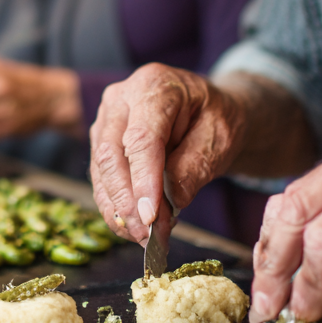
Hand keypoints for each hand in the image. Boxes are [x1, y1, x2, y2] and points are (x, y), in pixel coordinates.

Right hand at [88, 64, 252, 245]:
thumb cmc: (215, 118)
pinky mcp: (102, 139)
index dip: (143, 181)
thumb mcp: (220, 137)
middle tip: (147, 235)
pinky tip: (133, 226)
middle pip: (112, 154)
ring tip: (143, 237)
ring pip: (101, 169)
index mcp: (155, 85)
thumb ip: (196, 165)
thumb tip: (171, 202)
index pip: (142, 138)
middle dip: (127, 201)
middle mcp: (121, 98)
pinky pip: (101, 176)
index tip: (150, 217)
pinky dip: (115, 205)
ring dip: (119, 208)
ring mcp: (106, 118)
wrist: (206, 109)